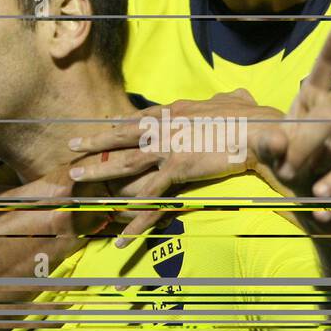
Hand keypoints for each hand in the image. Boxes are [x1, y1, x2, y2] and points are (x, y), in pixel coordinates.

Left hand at [65, 89, 284, 245]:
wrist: (259, 129)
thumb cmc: (254, 116)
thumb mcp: (238, 99)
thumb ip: (231, 99)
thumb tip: (238, 94)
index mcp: (178, 110)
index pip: (142, 116)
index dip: (120, 123)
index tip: (103, 125)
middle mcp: (166, 126)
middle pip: (122, 135)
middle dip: (95, 141)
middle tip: (72, 146)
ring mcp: (168, 148)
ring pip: (125, 163)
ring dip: (98, 172)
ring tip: (74, 179)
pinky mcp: (176, 169)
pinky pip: (151, 199)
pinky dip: (136, 222)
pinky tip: (121, 236)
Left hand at [258, 21, 330, 231]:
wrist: (322, 206)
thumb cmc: (297, 172)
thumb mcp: (275, 159)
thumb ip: (269, 147)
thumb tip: (278, 141)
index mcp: (316, 97)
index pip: (326, 65)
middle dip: (306, 144)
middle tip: (288, 173)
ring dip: (322, 170)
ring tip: (310, 189)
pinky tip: (323, 205)